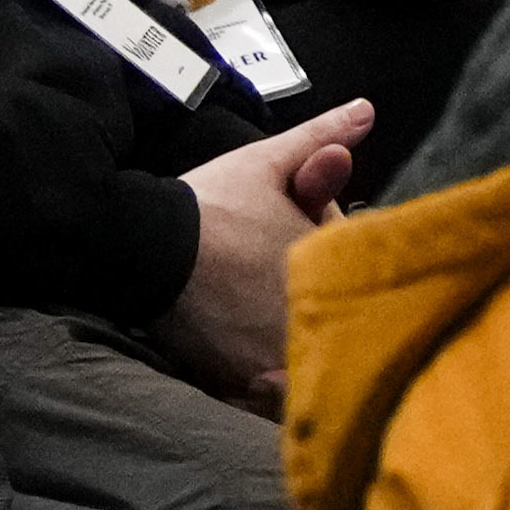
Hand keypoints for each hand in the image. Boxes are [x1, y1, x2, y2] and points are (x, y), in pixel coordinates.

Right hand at [163, 99, 373, 396]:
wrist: (142, 247)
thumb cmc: (208, 204)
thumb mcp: (266, 162)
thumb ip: (320, 137)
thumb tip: (367, 111)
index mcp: (327, 259)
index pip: (359, 266)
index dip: (343, 258)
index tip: (319, 250)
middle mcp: (309, 308)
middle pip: (341, 316)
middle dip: (333, 308)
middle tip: (302, 299)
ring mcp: (279, 347)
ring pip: (315, 360)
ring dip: (315, 354)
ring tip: (294, 341)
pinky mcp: (244, 378)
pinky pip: (277, 399)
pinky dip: (280, 394)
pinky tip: (278, 384)